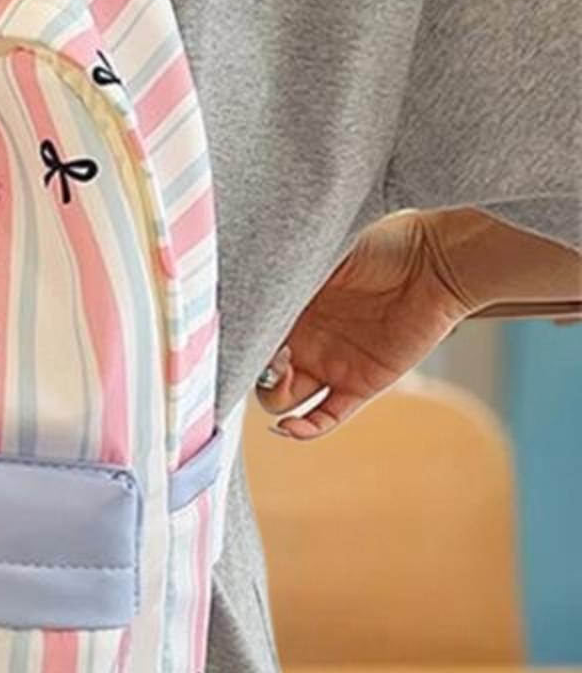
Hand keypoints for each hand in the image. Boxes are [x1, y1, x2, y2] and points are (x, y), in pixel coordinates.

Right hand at [255, 212, 471, 439]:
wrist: (435, 260)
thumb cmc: (381, 243)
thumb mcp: (320, 253)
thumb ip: (284, 275)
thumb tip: (243, 289)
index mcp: (289, 308)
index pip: (248, 338)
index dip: (237, 344)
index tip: (237, 337)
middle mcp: (303, 339)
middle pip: (258, 373)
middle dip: (252, 370)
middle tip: (268, 351)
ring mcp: (330, 364)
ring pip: (283, 400)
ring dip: (275, 396)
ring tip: (286, 372)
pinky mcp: (360, 384)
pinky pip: (325, 418)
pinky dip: (305, 429)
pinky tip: (291, 427)